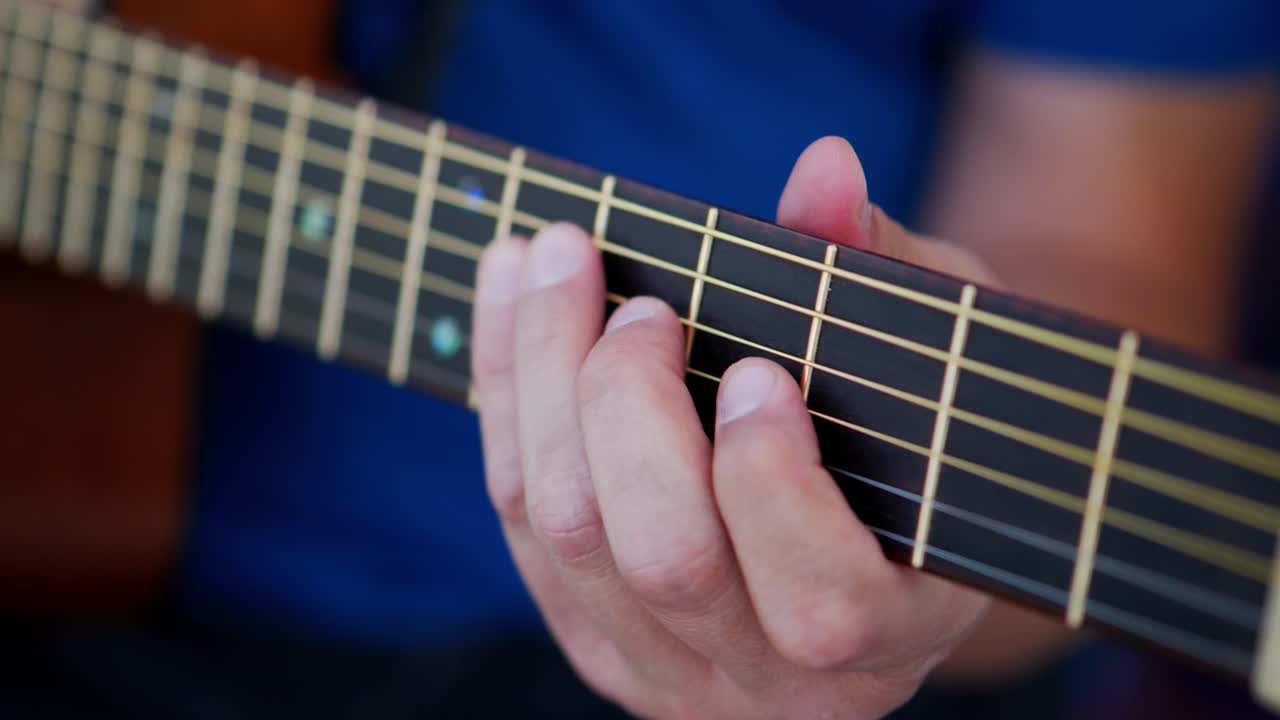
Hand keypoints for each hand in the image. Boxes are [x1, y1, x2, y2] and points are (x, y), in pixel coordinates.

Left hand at [471, 137, 993, 718]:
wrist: (855, 534)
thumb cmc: (913, 438)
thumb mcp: (925, 359)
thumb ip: (884, 275)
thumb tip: (823, 168)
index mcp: (889, 634)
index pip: (823, 605)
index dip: (774, 486)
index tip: (759, 371)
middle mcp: (774, 687)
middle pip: (664, 560)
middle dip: (631, 407)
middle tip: (645, 306)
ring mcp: (668, 673)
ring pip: (567, 533)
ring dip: (541, 377)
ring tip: (552, 257)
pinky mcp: (591, 638)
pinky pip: (517, 520)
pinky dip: (505, 394)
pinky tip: (513, 294)